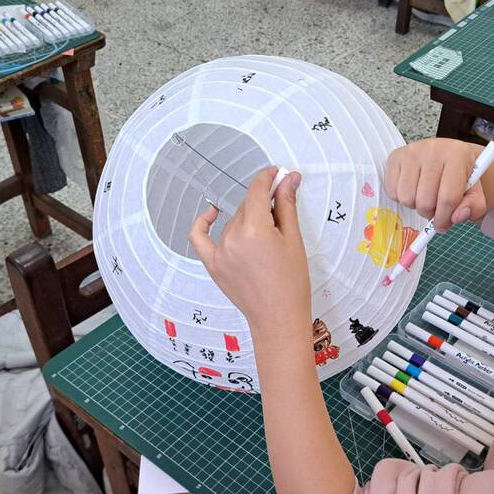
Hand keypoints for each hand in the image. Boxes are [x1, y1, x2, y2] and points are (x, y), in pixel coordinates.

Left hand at [189, 167, 309, 340]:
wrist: (278, 318)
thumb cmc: (291, 284)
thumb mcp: (293, 240)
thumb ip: (286, 205)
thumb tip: (288, 178)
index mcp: (255, 229)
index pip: (257, 190)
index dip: (268, 177)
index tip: (277, 174)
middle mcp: (233, 238)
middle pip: (246, 206)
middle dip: (263, 203)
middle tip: (282, 212)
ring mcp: (220, 252)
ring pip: (233, 222)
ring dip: (248, 220)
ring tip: (268, 240)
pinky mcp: (212, 264)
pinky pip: (199, 237)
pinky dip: (203, 222)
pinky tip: (211, 213)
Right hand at [384, 138, 487, 232]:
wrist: (446, 154)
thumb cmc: (460, 174)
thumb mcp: (475, 190)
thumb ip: (473, 207)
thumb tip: (457, 217)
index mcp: (457, 155)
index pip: (448, 197)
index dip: (444, 218)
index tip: (443, 225)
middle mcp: (433, 149)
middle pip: (425, 201)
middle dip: (429, 212)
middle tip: (434, 207)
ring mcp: (411, 152)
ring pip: (406, 198)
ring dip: (415, 205)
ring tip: (424, 196)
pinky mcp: (395, 156)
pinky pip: (392, 191)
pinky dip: (401, 197)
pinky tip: (413, 189)